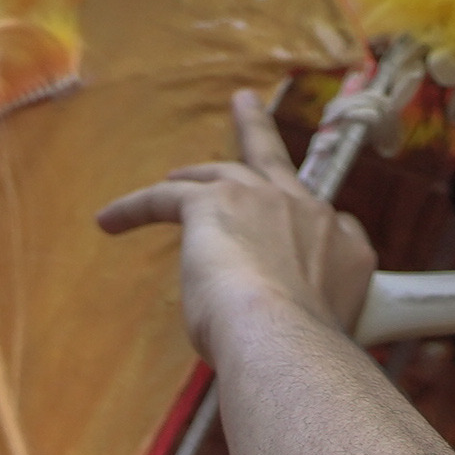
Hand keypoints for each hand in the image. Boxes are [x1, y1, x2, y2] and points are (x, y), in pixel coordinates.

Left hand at [96, 90, 374, 356]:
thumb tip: (276, 321)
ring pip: (219, 172)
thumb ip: (309, 306)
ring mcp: (261, 199)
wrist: (287, 337)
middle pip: (276, 165)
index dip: (311, 234)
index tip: (301, 246)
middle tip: (245, 105)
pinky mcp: (211, 203)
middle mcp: (307, 212)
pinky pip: (165, 199)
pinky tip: (109, 221)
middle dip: (258, 132)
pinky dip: (134, 209)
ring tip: (172, 179)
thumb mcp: (330, 325)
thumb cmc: (307, 348)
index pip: (332, 226)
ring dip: (193, 176)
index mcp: (344, 248)